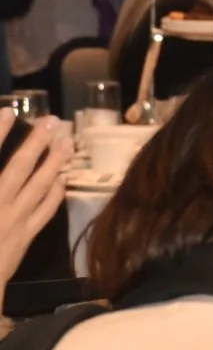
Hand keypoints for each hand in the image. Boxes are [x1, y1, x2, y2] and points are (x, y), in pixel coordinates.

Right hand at [0, 112, 71, 288]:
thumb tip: (1, 173)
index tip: (8, 111)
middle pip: (20, 167)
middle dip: (37, 142)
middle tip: (52, 119)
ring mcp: (13, 222)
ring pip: (40, 186)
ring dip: (55, 162)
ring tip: (68, 141)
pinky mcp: (24, 238)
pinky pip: (46, 212)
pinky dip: (56, 193)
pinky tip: (63, 178)